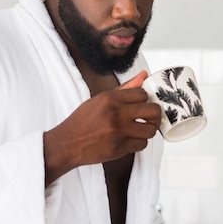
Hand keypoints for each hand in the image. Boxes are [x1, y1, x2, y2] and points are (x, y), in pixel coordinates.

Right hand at [44, 71, 160, 184]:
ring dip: (148, 130)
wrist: (68, 143)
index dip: (145, 100)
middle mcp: (116, 113)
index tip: (141, 105)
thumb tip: (144, 75)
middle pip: (152, 111)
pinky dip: (139, 143)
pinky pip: (142, 144)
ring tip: (140, 130)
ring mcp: (118, 132)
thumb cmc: (82, 121)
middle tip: (149, 118)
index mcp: (110, 98)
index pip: (143, 94)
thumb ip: (124, 89)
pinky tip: (131, 140)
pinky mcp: (119, 148)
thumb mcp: (100, 100)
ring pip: (150, 129)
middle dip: (154, 115)